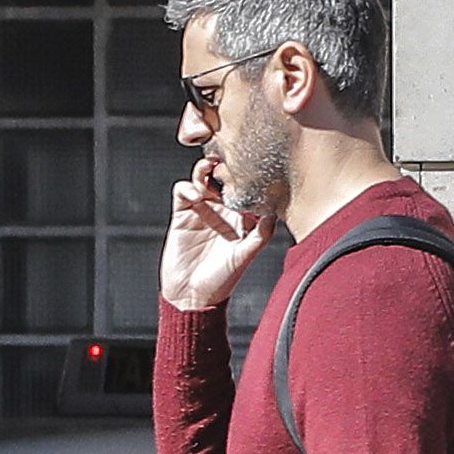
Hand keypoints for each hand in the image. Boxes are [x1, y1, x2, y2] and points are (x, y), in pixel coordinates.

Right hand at [162, 156, 263, 313]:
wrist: (190, 295)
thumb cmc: (222, 281)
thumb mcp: (245, 257)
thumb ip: (260, 235)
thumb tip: (272, 212)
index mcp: (242, 220)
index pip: (246, 191)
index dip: (247, 177)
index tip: (251, 167)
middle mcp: (223, 213)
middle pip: (223, 181)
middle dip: (224, 167)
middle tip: (226, 159)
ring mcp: (202, 212)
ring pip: (202, 181)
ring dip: (203, 171)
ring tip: (207, 167)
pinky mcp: (181, 216)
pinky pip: (183, 193)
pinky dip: (187, 188)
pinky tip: (194, 195)